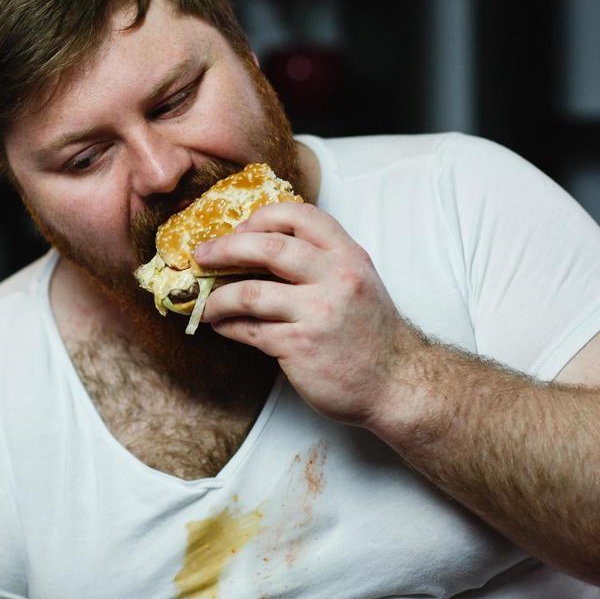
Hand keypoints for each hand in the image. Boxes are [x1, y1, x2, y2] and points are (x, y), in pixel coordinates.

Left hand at [193, 202, 424, 430]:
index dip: (262, 218)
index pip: (300, 216)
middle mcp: (335, 279)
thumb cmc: (371, 333)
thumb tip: (263, 247)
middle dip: (225, 249)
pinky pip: (251, 330)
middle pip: (267, 248)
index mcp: (348, 256)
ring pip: (250, 293)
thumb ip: (323, 260)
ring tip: (205, 303)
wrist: (397, 382)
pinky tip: (222, 326)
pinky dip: (229, 326)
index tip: (239, 230)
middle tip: (202, 256)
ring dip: (217, 297)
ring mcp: (317, 313)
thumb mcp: (359, 281)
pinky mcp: (300, 347)